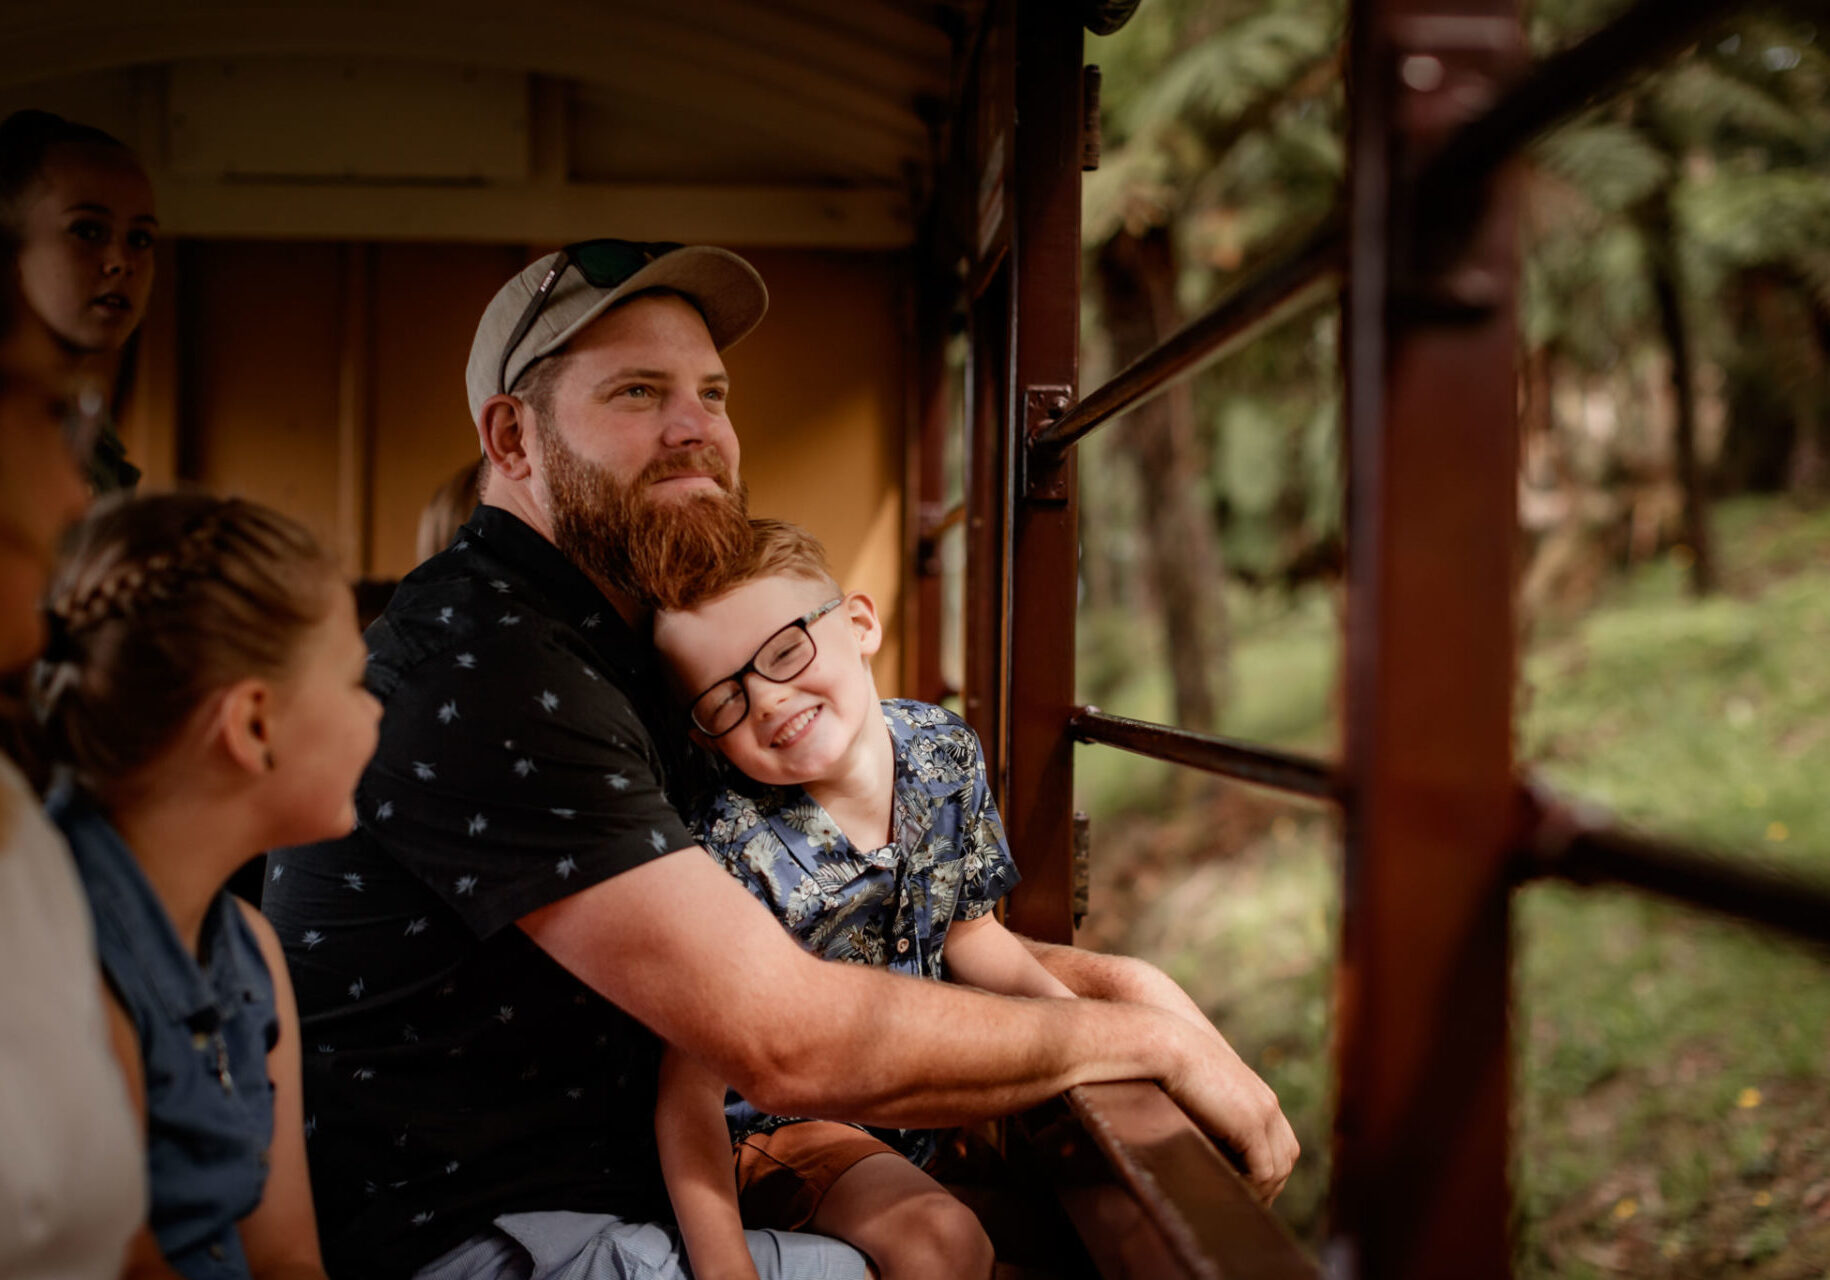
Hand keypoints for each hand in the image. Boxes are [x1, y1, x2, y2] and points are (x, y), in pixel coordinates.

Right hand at [1160, 1017, 1298, 1203]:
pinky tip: (1230, 1191)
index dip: (1266, 1166)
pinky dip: (1252, 1187)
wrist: (1167, 1042)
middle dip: (1270, 1183)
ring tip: (1236, 1201)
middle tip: (1245, 1200)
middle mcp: (1267, 1104)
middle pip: (1286, 1156)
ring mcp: (1262, 1113)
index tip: (1245, 1184)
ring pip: (1279, 1168)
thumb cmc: (1172, 1060)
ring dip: (1262, 1190)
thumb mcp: (1199, 1089)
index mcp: (1257, 1095)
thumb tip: (1201, 1137)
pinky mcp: (1250, 1124)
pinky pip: (1264, 1171)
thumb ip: (1211, 1111)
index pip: (1279, 1141)